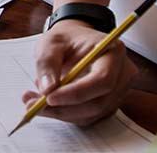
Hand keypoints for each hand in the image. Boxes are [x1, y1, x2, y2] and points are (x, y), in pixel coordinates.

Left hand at [22, 20, 137, 125]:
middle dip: (63, 108)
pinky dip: (66, 114)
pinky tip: (48, 103)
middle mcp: (123, 74)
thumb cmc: (66, 39)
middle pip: (98, 102)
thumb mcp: (50, 43)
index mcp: (113, 52)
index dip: (76, 93)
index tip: (49, 97)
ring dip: (61, 112)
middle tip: (33, 104)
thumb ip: (47, 63)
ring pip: (91, 113)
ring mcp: (119, 91)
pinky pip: (88, 117)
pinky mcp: (109, 103)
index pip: (102, 80)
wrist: (75, 41)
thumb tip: (47, 89)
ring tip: (36, 100)